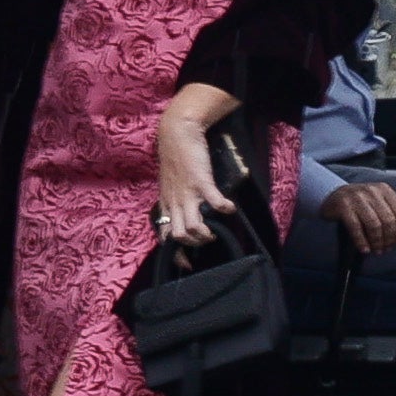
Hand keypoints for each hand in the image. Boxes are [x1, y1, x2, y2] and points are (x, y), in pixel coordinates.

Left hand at [152, 98, 236, 246]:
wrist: (177, 133)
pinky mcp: (200, 182)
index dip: (175, 253)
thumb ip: (176, 198)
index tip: (188, 262)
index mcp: (166, 202)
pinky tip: (230, 208)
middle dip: (194, 243)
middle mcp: (174, 202)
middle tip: (207, 238)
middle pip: (178, 236)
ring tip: (216, 230)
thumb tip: (185, 213)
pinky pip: (214, 204)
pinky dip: (225, 210)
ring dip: (206, 234)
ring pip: (191, 227)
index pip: (165, 235)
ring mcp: (187, 193)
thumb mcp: (170, 182)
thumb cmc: (176, 157)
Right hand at [330, 179, 395, 257]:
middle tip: (386, 249)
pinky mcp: (343, 205)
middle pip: (388, 220)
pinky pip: (356, 227)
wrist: (333, 195)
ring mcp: (357, 197)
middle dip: (389, 239)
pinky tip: (365, 249)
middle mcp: (372, 191)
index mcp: (385, 190)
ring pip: (374, 224)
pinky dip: (362, 241)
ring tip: (377, 251)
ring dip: (377, 242)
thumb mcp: (380, 207)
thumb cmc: (361, 204)